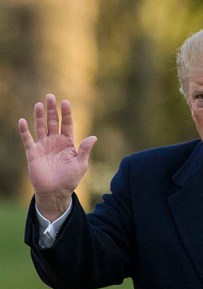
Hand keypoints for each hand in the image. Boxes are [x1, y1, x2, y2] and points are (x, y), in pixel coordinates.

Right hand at [19, 94, 96, 220]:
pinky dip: (25, 131)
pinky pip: (28, 139)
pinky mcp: (33, 153)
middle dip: (52, 110)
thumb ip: (84, 150)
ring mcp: (43, 146)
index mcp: (68, 143)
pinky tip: (23, 121)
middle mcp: (55, 142)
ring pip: (41, 127)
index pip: (67, 124)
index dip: (66, 114)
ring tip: (39, 104)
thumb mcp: (80, 164)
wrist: (55, 192)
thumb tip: (93, 137)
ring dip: (39, 116)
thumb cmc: (70, 179)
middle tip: (50, 96)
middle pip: (53, 122)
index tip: (66, 102)